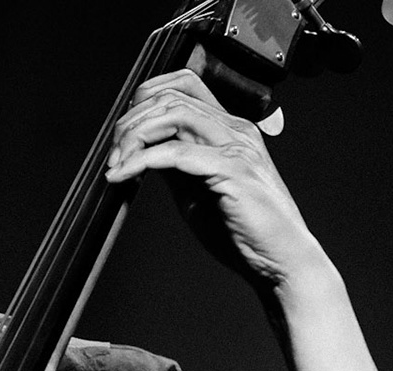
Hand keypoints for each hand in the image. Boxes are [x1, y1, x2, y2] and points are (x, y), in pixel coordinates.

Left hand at [103, 70, 325, 290]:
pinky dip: (142, 161)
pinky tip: (124, 175)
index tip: (122, 133)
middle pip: (171, 97)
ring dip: (134, 135)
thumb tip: (140, 153)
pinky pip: (177, 152)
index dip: (146, 99)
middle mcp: (234, 130)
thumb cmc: (244, 232)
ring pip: (173, 114)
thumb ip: (175, 168)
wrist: (280, 261)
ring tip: (116, 163)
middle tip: (112, 154)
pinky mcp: (232, 169)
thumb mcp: (197, 193)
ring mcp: (236, 146)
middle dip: (131, 121)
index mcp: (229, 130)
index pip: (184, 86)